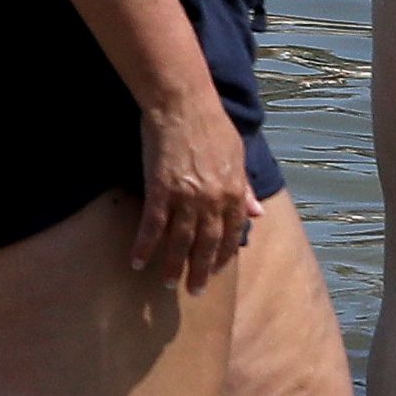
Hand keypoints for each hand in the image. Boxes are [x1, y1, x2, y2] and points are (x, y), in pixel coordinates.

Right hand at [133, 85, 258, 281]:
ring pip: (180, 241)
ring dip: (173, 265)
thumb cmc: (211, 124)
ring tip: (167, 283)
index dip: (224, 256)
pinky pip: (152, 226)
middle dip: (200, 271)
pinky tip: (137, 261)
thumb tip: (257, 215)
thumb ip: (244, 188)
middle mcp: (212, 201)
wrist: (182, 103)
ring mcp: (185, 198)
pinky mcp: (159, 190)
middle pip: (207, 246)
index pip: (231, 234)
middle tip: (194, 291)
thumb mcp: (237, 156)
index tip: (217, 270)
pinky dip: (145, 246)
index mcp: (233, 193)